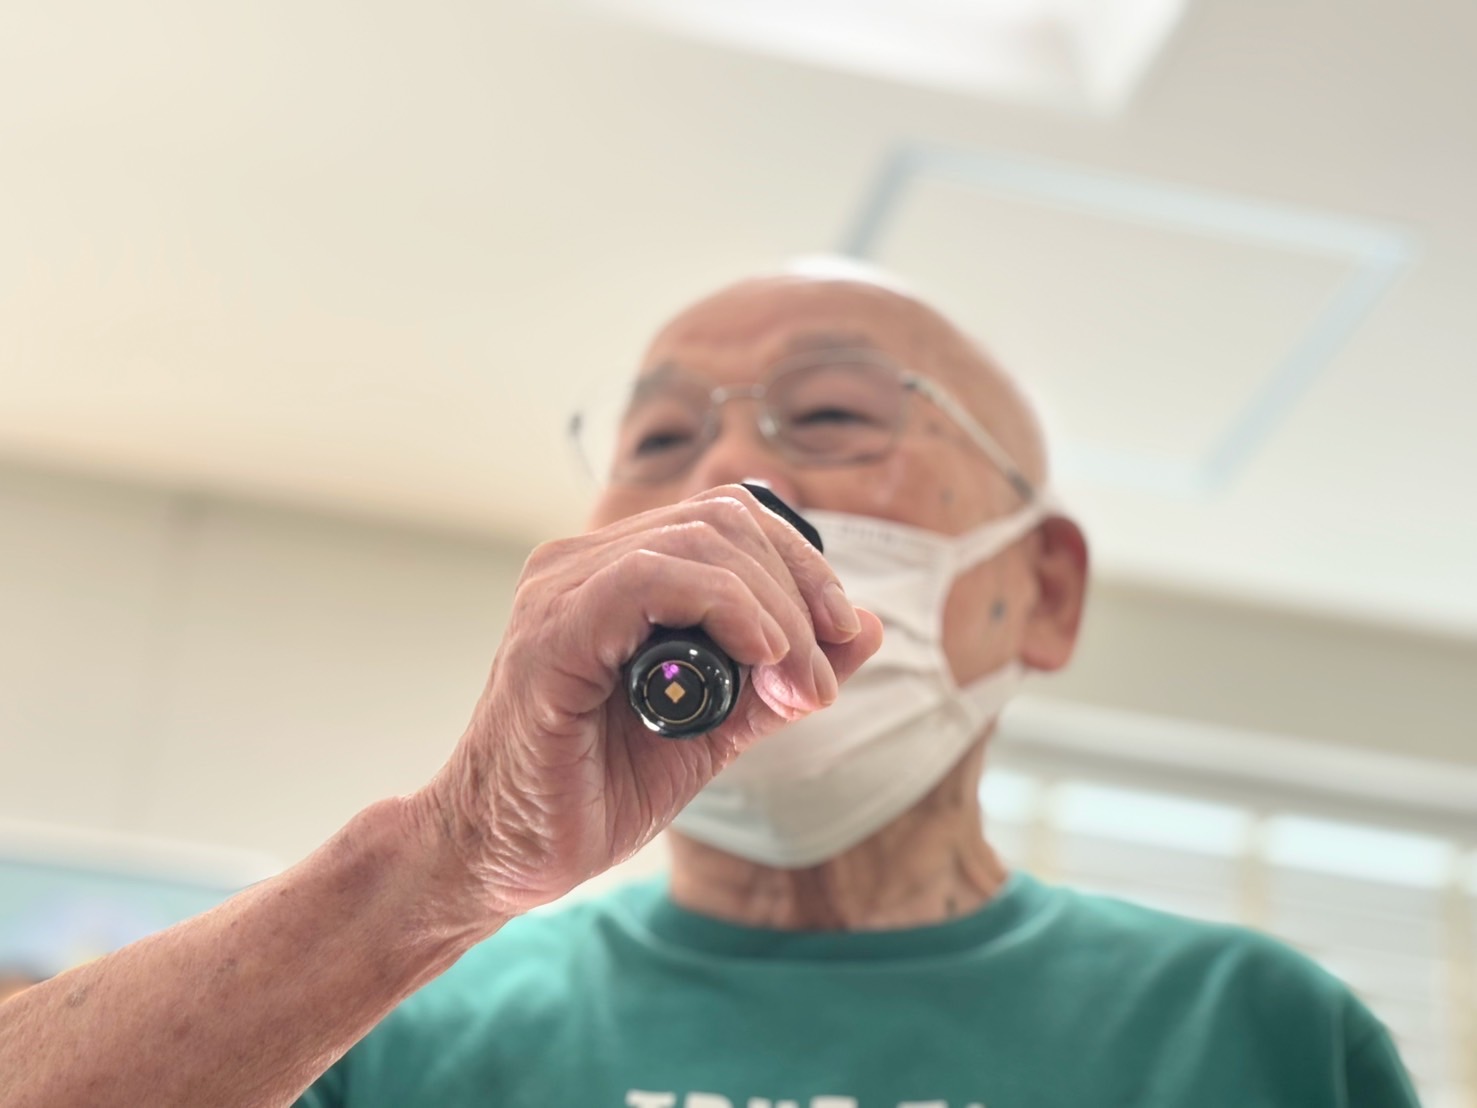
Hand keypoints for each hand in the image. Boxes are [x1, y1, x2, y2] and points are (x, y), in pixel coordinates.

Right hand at [413, 485, 882, 919]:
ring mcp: (561, 590)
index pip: (729, 520)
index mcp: (617, 573)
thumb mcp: (717, 727)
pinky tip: (756, 659)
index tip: (841, 637)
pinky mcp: (550, 633)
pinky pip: (651, 579)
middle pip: (725, 520)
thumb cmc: (596, 789)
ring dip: (775, 614)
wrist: (508, 858)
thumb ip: (781, 676)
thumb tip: (866, 628)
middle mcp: (583, 564)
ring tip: (795, 689)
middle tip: (817, 684)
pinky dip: (725, 608)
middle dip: (800, 592)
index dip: (802, 565)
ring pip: (700, 542)